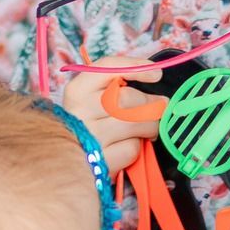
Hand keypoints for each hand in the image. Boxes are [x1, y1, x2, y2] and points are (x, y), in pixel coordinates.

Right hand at [62, 57, 162, 173]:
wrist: (68, 162)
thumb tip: (155, 76)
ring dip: (150, 126)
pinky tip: (128, 145)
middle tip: (160, 106)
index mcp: (77, 90)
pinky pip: (132, 147)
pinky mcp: (100, 161)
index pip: (109, 68)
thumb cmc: (89, 125)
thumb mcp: (93, 99)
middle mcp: (80, 111)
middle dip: (152, 104)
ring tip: (147, 128)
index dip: (136, 68)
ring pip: (136, 123)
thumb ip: (118, 84)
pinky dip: (136, 146)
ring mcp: (90, 137)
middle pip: (129, 98)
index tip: (156, 74)